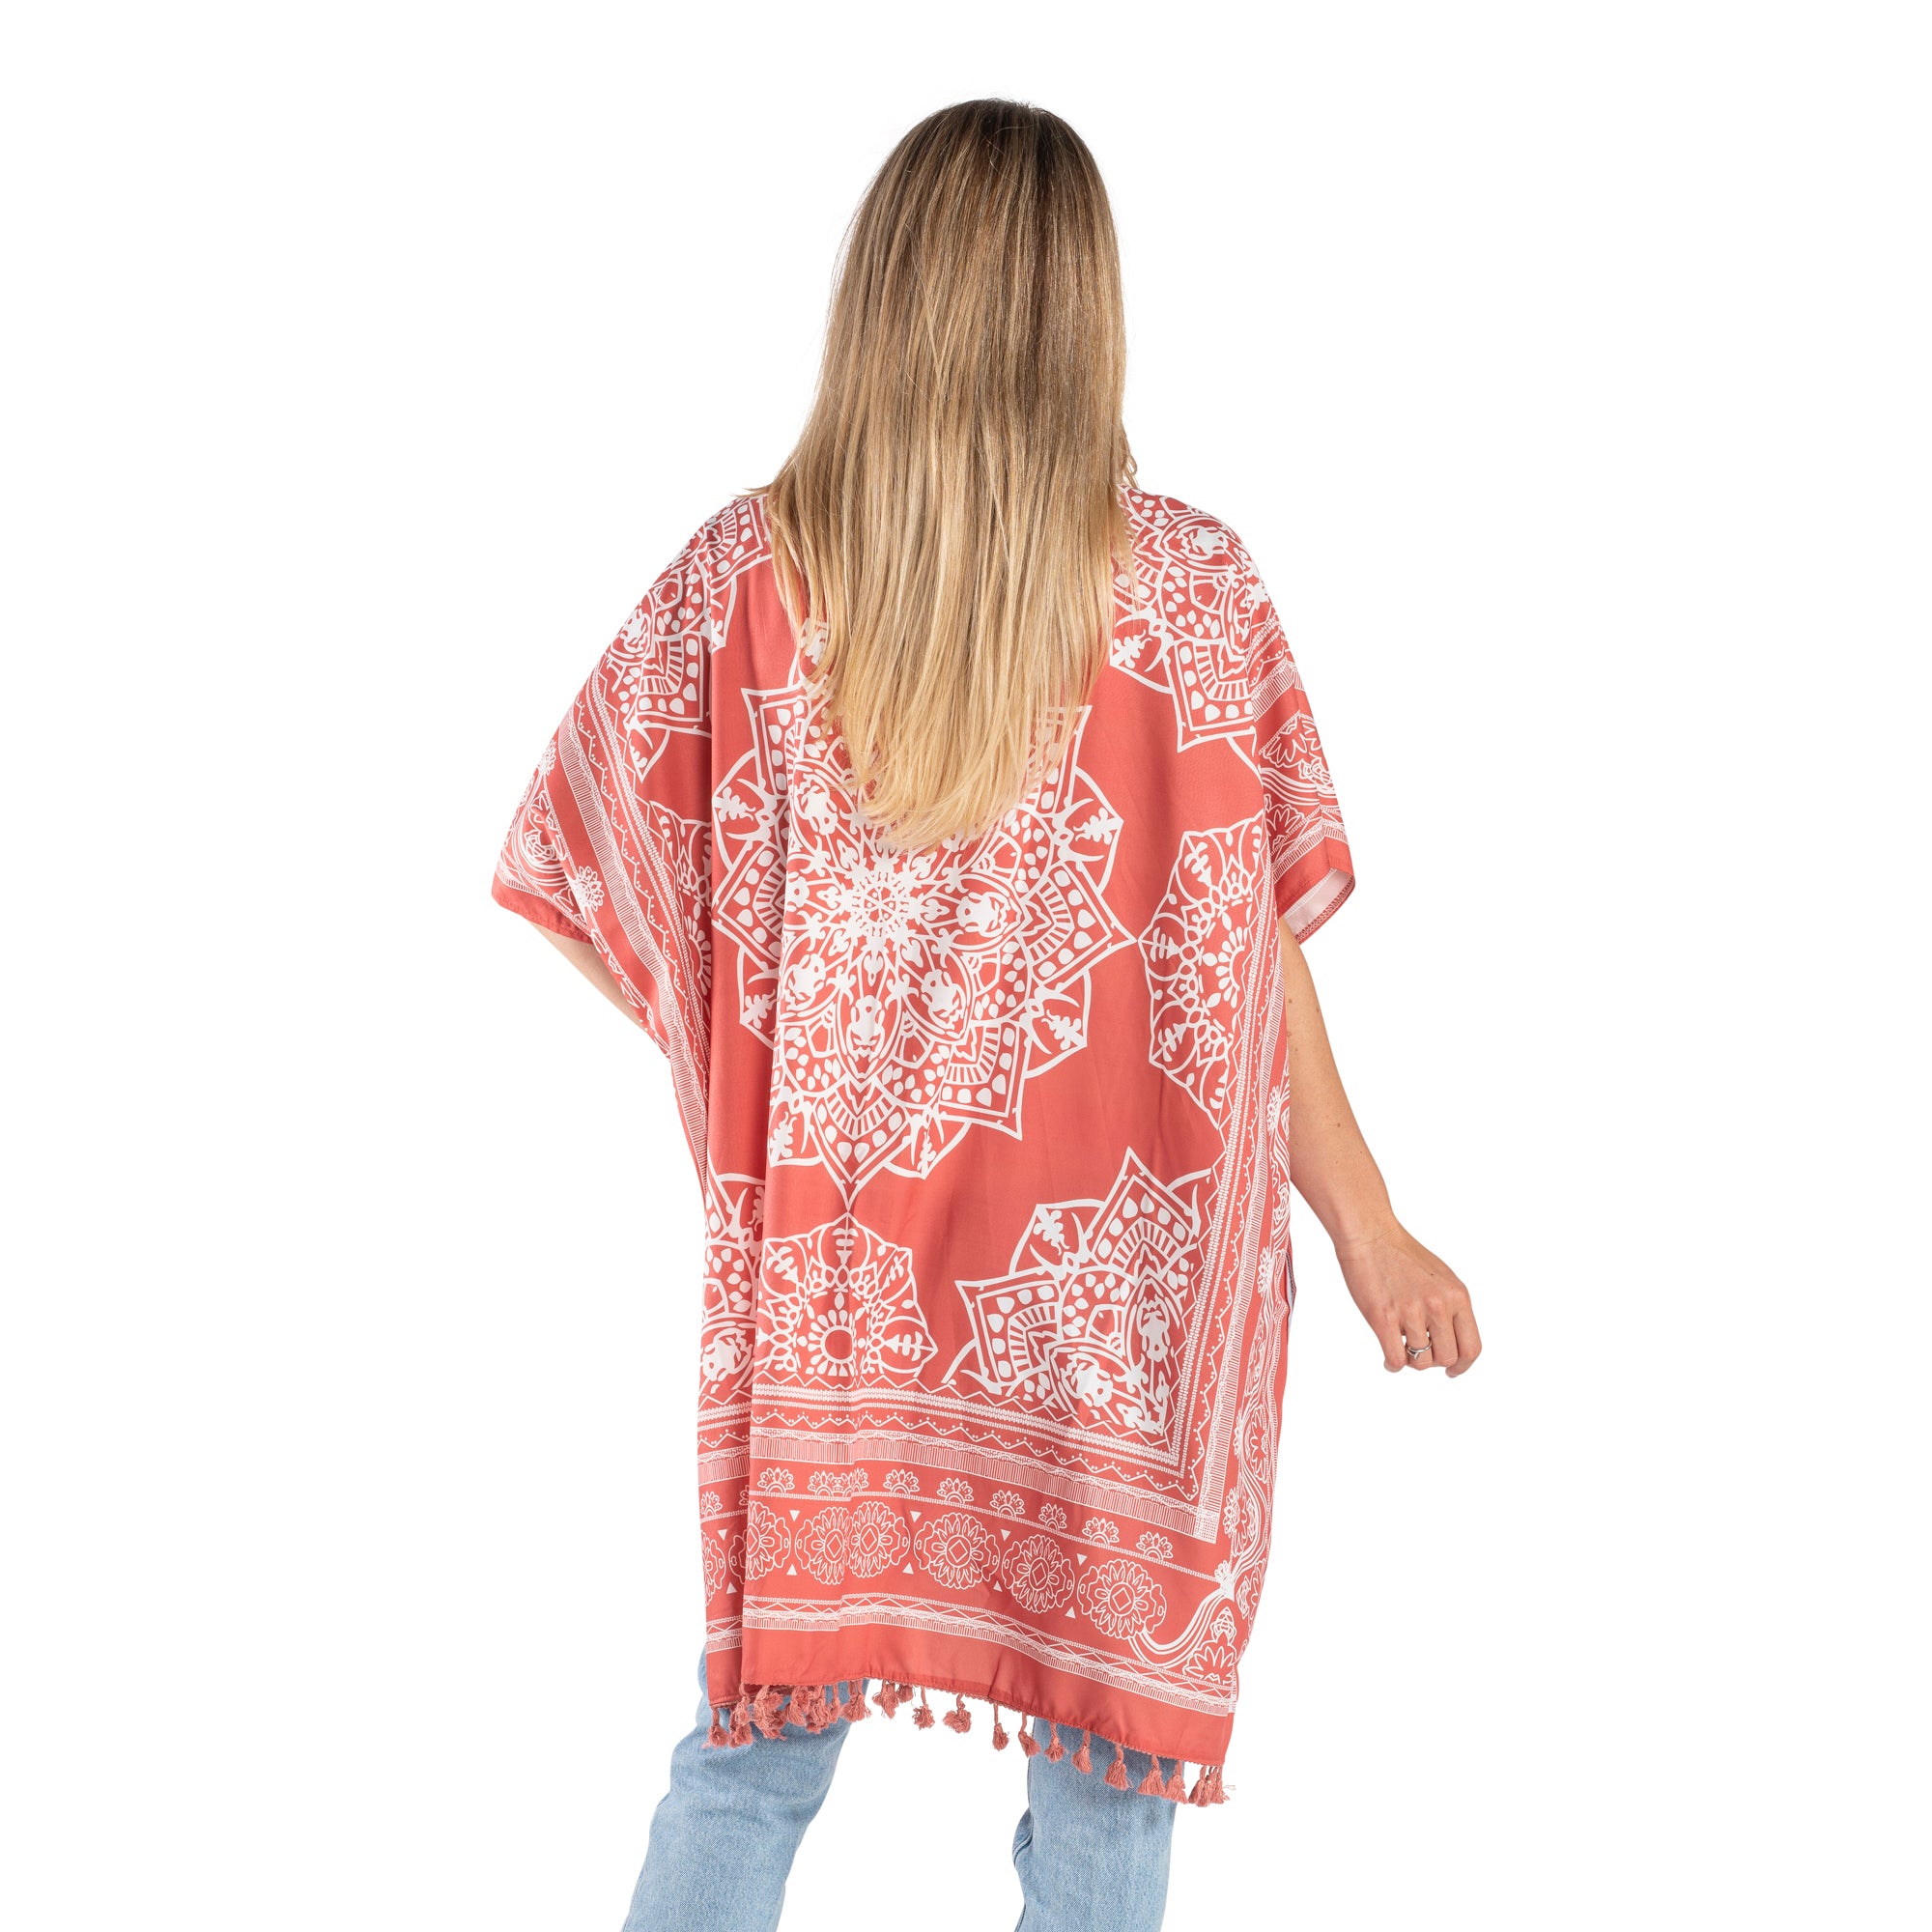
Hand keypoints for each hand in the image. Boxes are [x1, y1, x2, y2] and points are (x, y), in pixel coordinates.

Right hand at [1332, 1221, 1481, 1376]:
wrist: (1370, 1235)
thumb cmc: (1402, 1255)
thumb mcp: (1441, 1278)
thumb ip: (1451, 1307)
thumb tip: (1452, 1342)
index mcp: (1457, 1296)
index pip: (1472, 1347)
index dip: (1463, 1365)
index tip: (1452, 1370)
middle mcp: (1438, 1305)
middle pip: (1447, 1358)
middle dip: (1434, 1361)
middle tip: (1419, 1350)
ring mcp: (1411, 1312)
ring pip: (1421, 1362)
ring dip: (1412, 1361)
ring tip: (1401, 1347)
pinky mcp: (1384, 1318)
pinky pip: (1396, 1359)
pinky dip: (1393, 1365)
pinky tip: (1389, 1359)